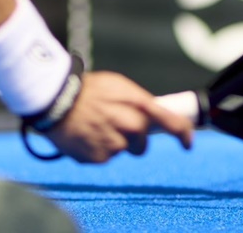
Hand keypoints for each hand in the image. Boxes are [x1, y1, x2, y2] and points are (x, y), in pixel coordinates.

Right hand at [43, 71, 193, 161]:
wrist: (54, 100)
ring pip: (122, 149)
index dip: (184, 134)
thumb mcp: (116, 86)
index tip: (188, 142)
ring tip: (93, 126)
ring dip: (112, 142)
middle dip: (135, 140)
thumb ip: (137, 101)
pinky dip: (96, 149)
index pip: (171, 122)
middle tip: (116, 127)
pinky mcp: (100, 157)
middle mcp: (130, 124)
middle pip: (143, 143)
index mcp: (137, 103)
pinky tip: (84, 135)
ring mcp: (115, 143)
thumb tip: (151, 116)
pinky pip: (104, 157)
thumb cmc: (85, 89)